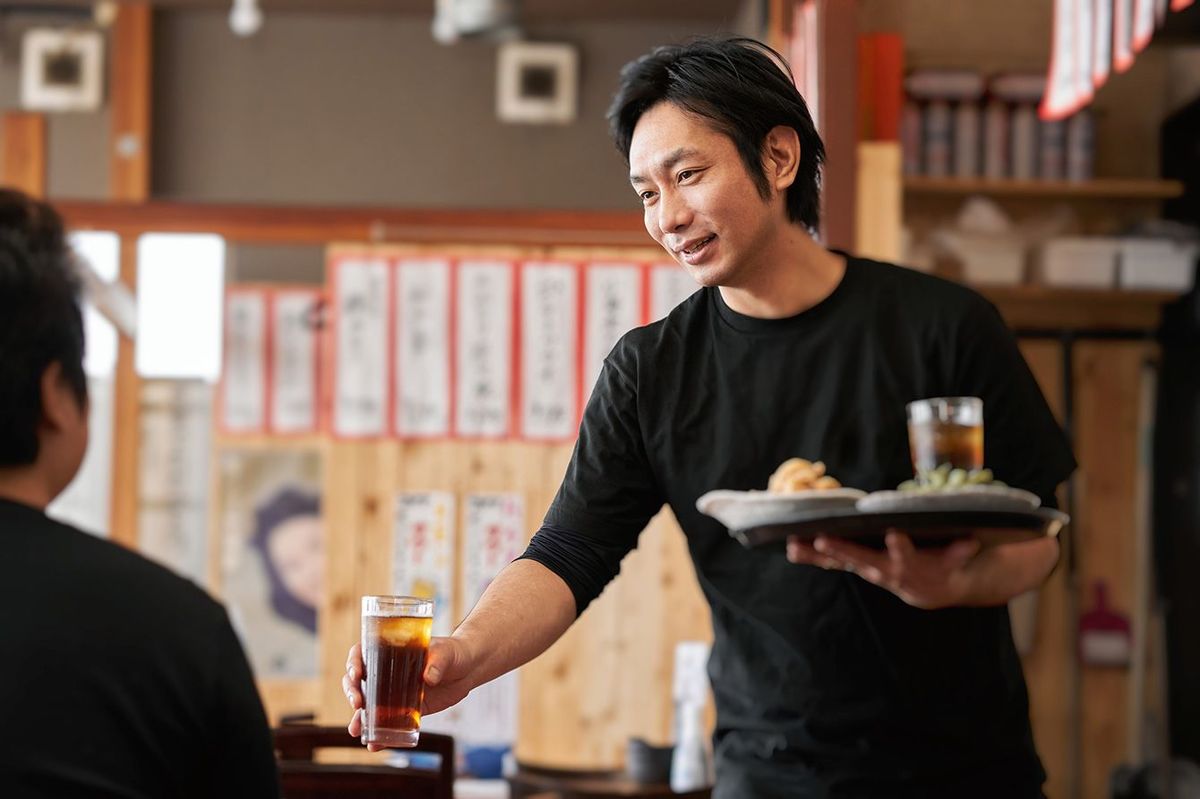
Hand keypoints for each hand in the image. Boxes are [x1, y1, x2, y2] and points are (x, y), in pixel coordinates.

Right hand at [344, 637, 476, 749]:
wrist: (468, 669)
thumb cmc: (453, 652)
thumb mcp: (445, 652)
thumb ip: (437, 662)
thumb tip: (428, 678)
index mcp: (390, 651)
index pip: (362, 654)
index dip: (353, 663)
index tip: (357, 674)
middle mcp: (386, 672)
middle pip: (358, 681)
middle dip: (352, 692)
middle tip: (357, 703)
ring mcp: (394, 692)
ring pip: (368, 705)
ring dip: (359, 718)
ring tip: (356, 730)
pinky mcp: (405, 710)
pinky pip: (388, 723)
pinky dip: (379, 735)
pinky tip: (374, 744)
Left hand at [787, 530, 980, 609]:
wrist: (934, 588)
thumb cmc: (947, 564)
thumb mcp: (958, 558)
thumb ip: (961, 551)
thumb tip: (969, 541)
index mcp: (910, 564)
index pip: (905, 555)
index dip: (899, 547)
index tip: (894, 535)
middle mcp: (884, 570)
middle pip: (861, 559)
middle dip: (842, 550)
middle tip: (822, 539)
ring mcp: (867, 570)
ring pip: (840, 562)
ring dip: (815, 555)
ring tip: (792, 544)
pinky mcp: (857, 567)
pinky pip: (831, 563)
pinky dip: (811, 556)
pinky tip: (790, 548)